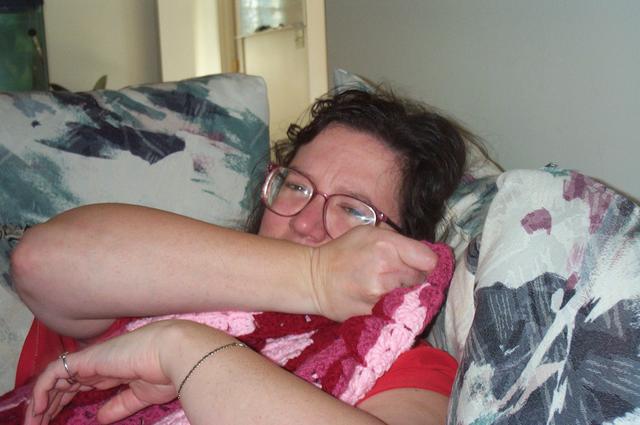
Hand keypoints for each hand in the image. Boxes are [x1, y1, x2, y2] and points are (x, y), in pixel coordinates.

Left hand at [25, 321, 183, 424]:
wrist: (175, 352)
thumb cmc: (168, 371)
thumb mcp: (141, 395)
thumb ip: (120, 405)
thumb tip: (101, 418)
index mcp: (115, 369)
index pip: (83, 383)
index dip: (69, 399)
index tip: (57, 418)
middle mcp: (101, 362)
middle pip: (67, 382)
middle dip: (52, 403)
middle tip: (38, 424)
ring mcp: (93, 359)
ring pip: (57, 378)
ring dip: (42, 399)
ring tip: (33, 421)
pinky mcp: (87, 359)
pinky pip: (54, 372)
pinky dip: (43, 389)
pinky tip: (40, 408)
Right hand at [310, 226, 436, 320]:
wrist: (313, 280)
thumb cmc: (342, 252)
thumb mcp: (368, 232)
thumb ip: (398, 241)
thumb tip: (424, 254)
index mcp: (386, 246)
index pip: (430, 260)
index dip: (427, 262)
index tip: (419, 264)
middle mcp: (386, 270)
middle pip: (423, 280)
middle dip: (417, 278)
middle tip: (399, 276)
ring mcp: (380, 295)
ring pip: (413, 297)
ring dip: (407, 294)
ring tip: (389, 288)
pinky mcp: (375, 314)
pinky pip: (399, 313)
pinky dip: (396, 309)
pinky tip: (383, 301)